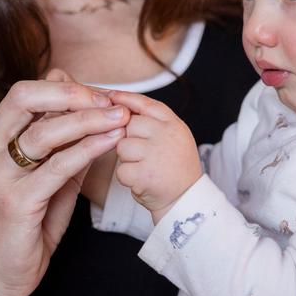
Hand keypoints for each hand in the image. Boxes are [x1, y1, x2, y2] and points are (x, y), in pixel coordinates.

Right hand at [0, 69, 128, 295]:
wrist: (3, 271)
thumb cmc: (26, 221)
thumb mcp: (42, 173)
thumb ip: (58, 140)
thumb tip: (85, 100)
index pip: (24, 94)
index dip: (64, 88)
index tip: (98, 95)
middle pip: (23, 97)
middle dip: (71, 94)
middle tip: (106, 100)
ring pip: (44, 132)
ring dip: (88, 120)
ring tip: (119, 119)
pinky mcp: (16, 202)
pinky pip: (58, 166)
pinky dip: (88, 149)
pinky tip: (110, 141)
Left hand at [109, 91, 201, 221]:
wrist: (186, 200)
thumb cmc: (173, 168)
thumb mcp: (172, 137)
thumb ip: (152, 122)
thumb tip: (119, 104)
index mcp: (174, 124)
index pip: (146, 104)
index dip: (125, 98)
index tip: (109, 96)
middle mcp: (167, 135)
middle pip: (128, 124)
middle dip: (127, 138)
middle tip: (142, 154)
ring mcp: (156, 154)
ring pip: (122, 146)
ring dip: (126, 159)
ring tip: (143, 168)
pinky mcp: (145, 174)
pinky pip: (121, 170)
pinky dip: (127, 178)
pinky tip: (141, 180)